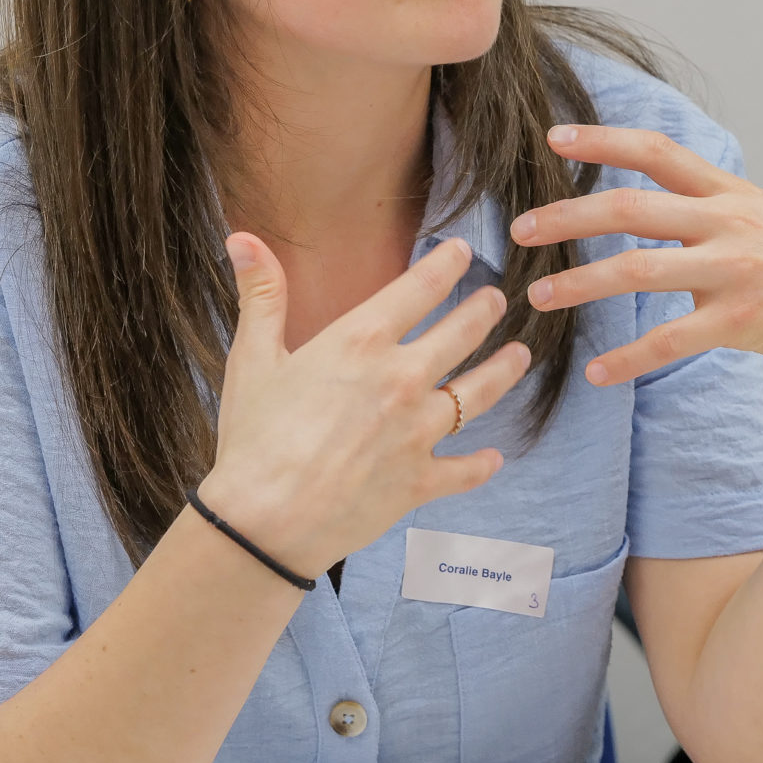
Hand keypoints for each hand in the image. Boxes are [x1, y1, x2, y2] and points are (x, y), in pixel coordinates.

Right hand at [201, 234, 533, 576]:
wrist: (263, 523)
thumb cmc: (253, 439)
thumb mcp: (252, 359)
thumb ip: (261, 296)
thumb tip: (243, 238)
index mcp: (362, 342)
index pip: (420, 288)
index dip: (446, 264)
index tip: (461, 251)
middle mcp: (402, 379)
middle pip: (462, 334)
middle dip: (484, 312)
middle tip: (496, 301)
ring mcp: (418, 431)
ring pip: (479, 393)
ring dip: (504, 371)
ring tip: (520, 356)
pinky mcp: (421, 480)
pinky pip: (464, 470)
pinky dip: (481, 465)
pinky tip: (494, 458)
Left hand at [511, 123, 762, 385]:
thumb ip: (714, 218)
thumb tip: (661, 234)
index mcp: (732, 194)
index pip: (656, 151)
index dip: (602, 141)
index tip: (552, 137)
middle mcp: (729, 223)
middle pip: (630, 207)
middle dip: (566, 216)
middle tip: (518, 230)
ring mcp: (737, 270)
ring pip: (639, 271)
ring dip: (580, 285)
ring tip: (538, 301)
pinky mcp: (745, 319)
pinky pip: (672, 339)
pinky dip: (629, 358)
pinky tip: (598, 374)